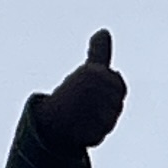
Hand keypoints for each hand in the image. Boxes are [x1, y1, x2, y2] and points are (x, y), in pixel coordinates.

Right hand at [18, 31, 125, 164]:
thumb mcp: (89, 70)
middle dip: (106, 108)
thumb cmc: (73, 92)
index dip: (110, 90)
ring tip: (82, 117)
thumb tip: (103, 31)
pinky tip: (78, 129)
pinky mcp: (82, 131)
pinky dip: (91, 136)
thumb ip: (100, 52)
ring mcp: (86, 110)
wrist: (48, 119)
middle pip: (117, 106)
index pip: (119, 86)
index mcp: (95, 72)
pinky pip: (98, 136)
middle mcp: (90, 89)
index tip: (93, 90)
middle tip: (87, 105)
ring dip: (100, 123)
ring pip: (110, 122)